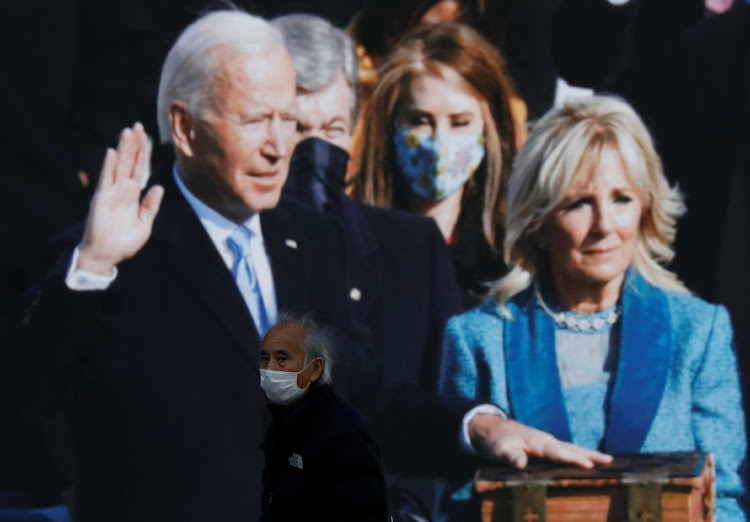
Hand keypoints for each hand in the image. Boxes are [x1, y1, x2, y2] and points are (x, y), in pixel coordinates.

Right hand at [78, 123, 163, 274]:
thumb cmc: (125, 242)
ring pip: (119, 166)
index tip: (148, 136)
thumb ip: (150, 205)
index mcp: (133, 195)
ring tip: (127, 131)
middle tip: (138, 125)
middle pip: (130, 162)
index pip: (140, 169)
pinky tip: (112, 152)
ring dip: (123, 149)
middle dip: (134, 145)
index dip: (143, 154)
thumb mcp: (144, 224)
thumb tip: (158, 187)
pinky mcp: (101, 199)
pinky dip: (109, 166)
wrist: (107, 256)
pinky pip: (106, 180)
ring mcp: (111, 193)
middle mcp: (122, 190)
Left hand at [469, 414, 612, 468]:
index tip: (588, 464)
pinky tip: (591, 461)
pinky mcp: (549, 447)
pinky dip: (581, 454)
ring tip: (608, 460)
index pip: (558, 452)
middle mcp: (547, 441)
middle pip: (571, 448)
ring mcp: (549, 443)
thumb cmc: (498, 442)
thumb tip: (521, 464)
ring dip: (590, 454)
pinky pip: (568, 450)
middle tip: (609, 460)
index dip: (573, 459)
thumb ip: (511, 456)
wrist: (496, 430)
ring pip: (572, 448)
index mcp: (538, 443)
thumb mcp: (500, 451)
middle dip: (589, 455)